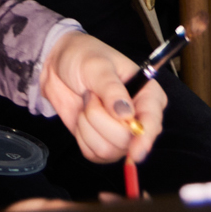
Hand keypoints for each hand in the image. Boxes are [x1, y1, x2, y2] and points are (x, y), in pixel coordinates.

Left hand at [39, 31, 160, 164]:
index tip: (136, 152)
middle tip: (91, 96)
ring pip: (108, 150)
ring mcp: (122, 134)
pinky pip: (93, 154)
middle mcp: (139, 118)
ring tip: (87, 102)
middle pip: (126, 141)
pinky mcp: (103, 143)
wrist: (58, 65)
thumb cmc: (83, 57)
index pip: (152, 123)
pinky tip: (82, 117)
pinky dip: (82, 135)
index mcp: (148, 96)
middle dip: (99, 119)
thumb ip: (111, 88)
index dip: (144, 138)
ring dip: (88, 125)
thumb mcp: (97, 66)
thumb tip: (126, 114)